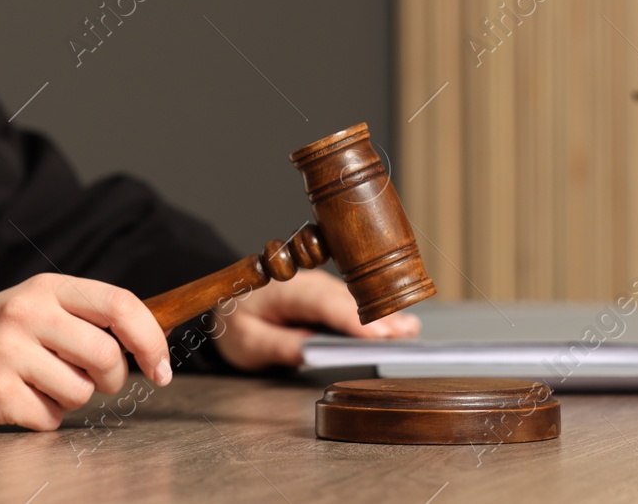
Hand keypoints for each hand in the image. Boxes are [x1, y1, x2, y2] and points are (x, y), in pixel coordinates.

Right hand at [0, 273, 171, 430]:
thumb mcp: (39, 304)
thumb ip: (88, 315)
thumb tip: (148, 342)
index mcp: (47, 288)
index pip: (119, 304)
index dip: (150, 338)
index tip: (161, 367)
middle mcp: (28, 313)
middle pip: (107, 355)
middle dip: (111, 378)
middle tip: (93, 379)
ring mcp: (8, 353)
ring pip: (81, 392)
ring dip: (72, 398)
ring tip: (43, 383)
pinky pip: (51, 418)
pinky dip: (45, 417)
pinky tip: (22, 398)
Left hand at [211, 268, 419, 371]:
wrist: (229, 302)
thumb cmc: (236, 322)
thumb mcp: (247, 342)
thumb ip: (277, 346)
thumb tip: (309, 353)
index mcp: (283, 290)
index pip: (320, 303)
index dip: (350, 319)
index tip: (374, 334)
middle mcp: (307, 283)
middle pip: (345, 301)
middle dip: (374, 318)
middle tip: (403, 336)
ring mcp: (321, 287)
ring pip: (354, 302)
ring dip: (381, 316)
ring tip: (408, 332)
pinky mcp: (329, 296)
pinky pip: (354, 306)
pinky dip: (376, 316)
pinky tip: (400, 326)